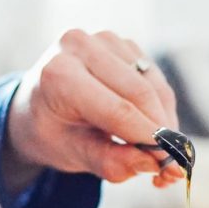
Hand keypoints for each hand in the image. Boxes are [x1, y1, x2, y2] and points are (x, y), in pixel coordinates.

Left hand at [3, 29, 185, 190]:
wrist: (35, 107)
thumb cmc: (52, 132)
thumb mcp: (72, 155)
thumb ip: (111, 162)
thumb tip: (154, 164)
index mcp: (59, 74)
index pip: (117, 109)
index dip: (150, 138)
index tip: (173, 166)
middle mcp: (80, 46)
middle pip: (140, 93)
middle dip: (162, 132)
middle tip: (173, 168)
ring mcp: (104, 39)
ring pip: (154, 86)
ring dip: (165, 122)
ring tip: (159, 152)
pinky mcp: (122, 43)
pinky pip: (155, 79)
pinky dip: (161, 108)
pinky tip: (151, 129)